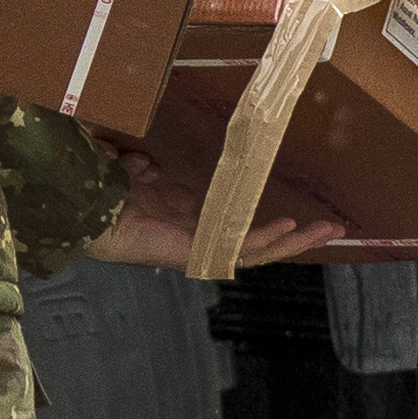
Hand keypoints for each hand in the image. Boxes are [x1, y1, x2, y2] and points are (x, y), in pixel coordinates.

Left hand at [84, 145, 340, 270]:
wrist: (86, 214)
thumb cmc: (103, 196)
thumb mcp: (133, 174)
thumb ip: (143, 168)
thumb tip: (149, 163)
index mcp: (188, 221)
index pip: (237, 224)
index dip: (266, 220)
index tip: (296, 212)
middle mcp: (200, 238)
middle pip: (258, 242)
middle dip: (296, 238)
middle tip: (331, 228)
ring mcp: (201, 249)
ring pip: (259, 251)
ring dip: (295, 242)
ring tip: (328, 231)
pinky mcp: (196, 254)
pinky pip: (239, 251)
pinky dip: (266, 241)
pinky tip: (292, 229)